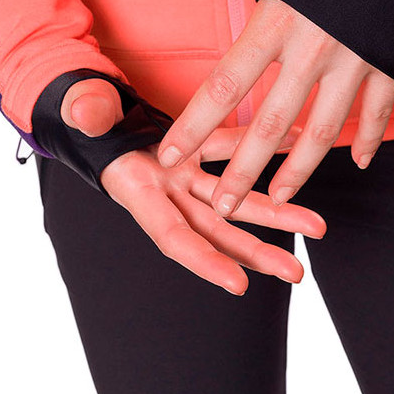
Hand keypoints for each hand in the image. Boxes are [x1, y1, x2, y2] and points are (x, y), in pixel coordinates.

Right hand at [61, 77, 326, 293]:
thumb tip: (91, 113)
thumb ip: (86, 114)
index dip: (203, 261)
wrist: (86, 108)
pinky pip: (233, 149)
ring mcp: (182, 176)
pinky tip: (298, 145)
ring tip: (315, 227)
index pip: (172, 235)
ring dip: (274, 213)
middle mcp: (165, 192)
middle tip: (294, 273)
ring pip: (233, 198)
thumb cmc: (79, 112)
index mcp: (136, 191)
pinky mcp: (194, 153)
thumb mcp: (79, 113)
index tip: (238, 285)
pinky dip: (265, 148)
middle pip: (215, 229)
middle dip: (255, 252)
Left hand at [146, 0, 393, 215]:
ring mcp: (355, 61)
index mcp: (277, 20)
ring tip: (277, 199)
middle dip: (242, 170)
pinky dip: (367, 139)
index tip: (170, 156)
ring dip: (298, 169)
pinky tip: (355, 163)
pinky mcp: (390, 63)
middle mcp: (314, 49)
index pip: (225, 84)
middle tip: (219, 205)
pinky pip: (377, 113)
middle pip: (271, 123)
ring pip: (322, 130)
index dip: (195, 125)